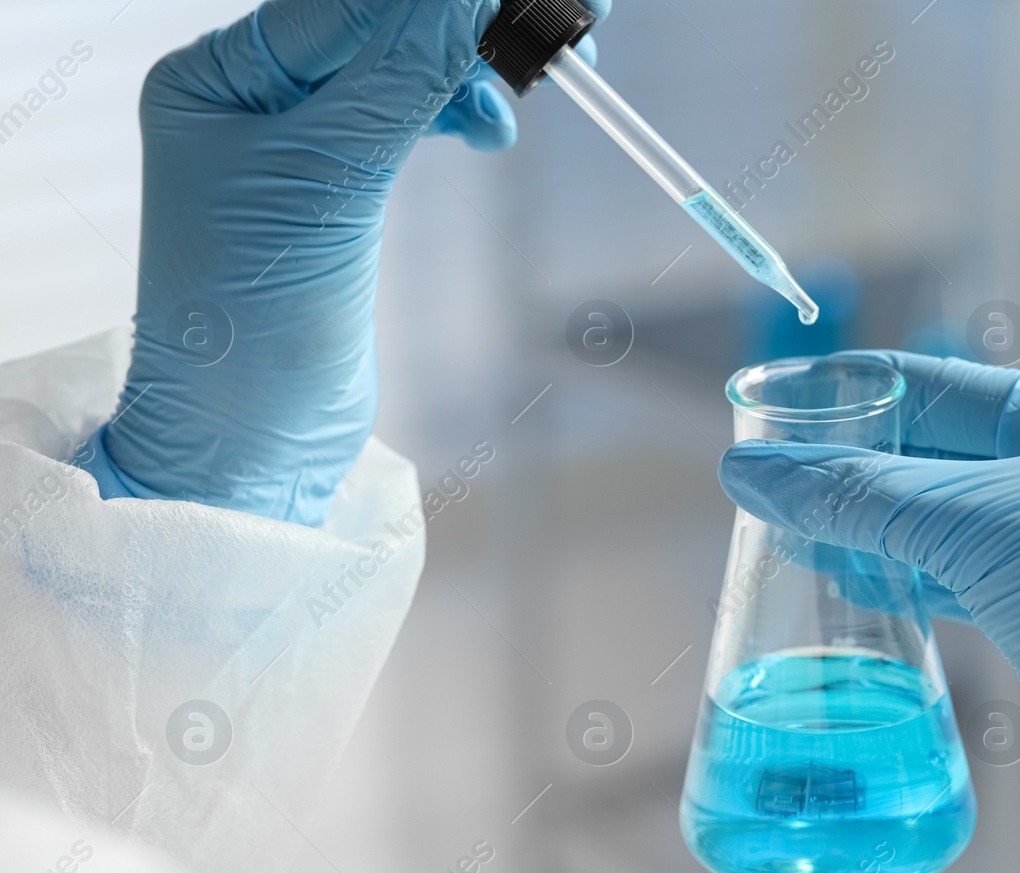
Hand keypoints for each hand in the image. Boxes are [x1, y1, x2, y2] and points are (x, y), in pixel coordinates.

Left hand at [82, 0, 604, 523]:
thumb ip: (406, 74)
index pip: (346, 3)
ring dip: (469, 69)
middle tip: (563, 22)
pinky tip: (487, 127)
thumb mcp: (332, 179)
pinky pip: (408, 115)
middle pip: (378, 24)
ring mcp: (296, 143)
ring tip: (522, 97)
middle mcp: (250, 97)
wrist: (248, 444)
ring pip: (402, 67)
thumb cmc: (254, 322)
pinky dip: (456, 110)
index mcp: (219, 77)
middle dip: (466, 23)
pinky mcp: (340, 189)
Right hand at [719, 352, 1019, 777]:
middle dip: (865, 471)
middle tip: (780, 476)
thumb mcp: (971, 525)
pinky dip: (921, 573)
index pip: (953, 389)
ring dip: (884, 528)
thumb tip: (750, 471)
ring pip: (964, 521)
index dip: (862, 392)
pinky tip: (860, 579)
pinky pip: (983, 572)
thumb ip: (855, 497)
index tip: (789, 395)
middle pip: (954, 456)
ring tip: (802, 531)